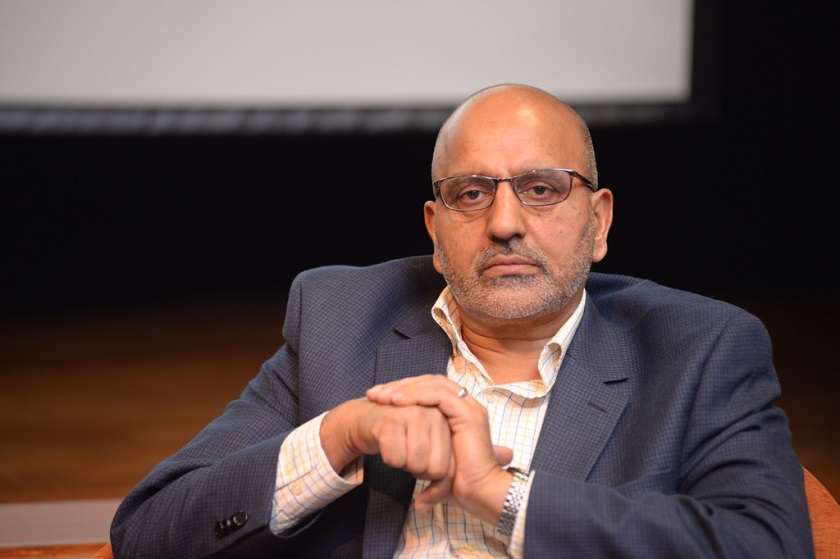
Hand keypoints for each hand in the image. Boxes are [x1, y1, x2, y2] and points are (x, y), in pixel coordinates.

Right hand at [320, 396, 453, 482]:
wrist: (368, 418)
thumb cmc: (400, 439)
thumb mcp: (426, 456)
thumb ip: (437, 479)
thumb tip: (421, 508)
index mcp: (448, 425)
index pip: (448, 470)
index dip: (435, 488)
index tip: (421, 484)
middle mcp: (435, 415)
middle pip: (433, 470)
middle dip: (417, 472)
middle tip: (407, 457)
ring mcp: (414, 414)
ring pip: (415, 464)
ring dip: (402, 464)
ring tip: (398, 448)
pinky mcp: (392, 419)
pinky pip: (394, 459)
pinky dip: (388, 458)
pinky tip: (385, 443)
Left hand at [366, 376, 513, 521]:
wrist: (480, 494)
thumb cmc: (459, 483)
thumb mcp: (431, 461)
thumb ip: (418, 454)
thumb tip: (396, 460)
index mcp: (458, 412)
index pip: (429, 389)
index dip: (404, 391)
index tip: (379, 399)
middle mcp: (466, 405)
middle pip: (430, 382)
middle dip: (400, 386)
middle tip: (374, 394)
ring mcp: (469, 408)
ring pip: (434, 384)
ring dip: (405, 389)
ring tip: (382, 397)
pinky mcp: (469, 414)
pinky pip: (439, 396)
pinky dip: (417, 396)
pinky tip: (397, 402)